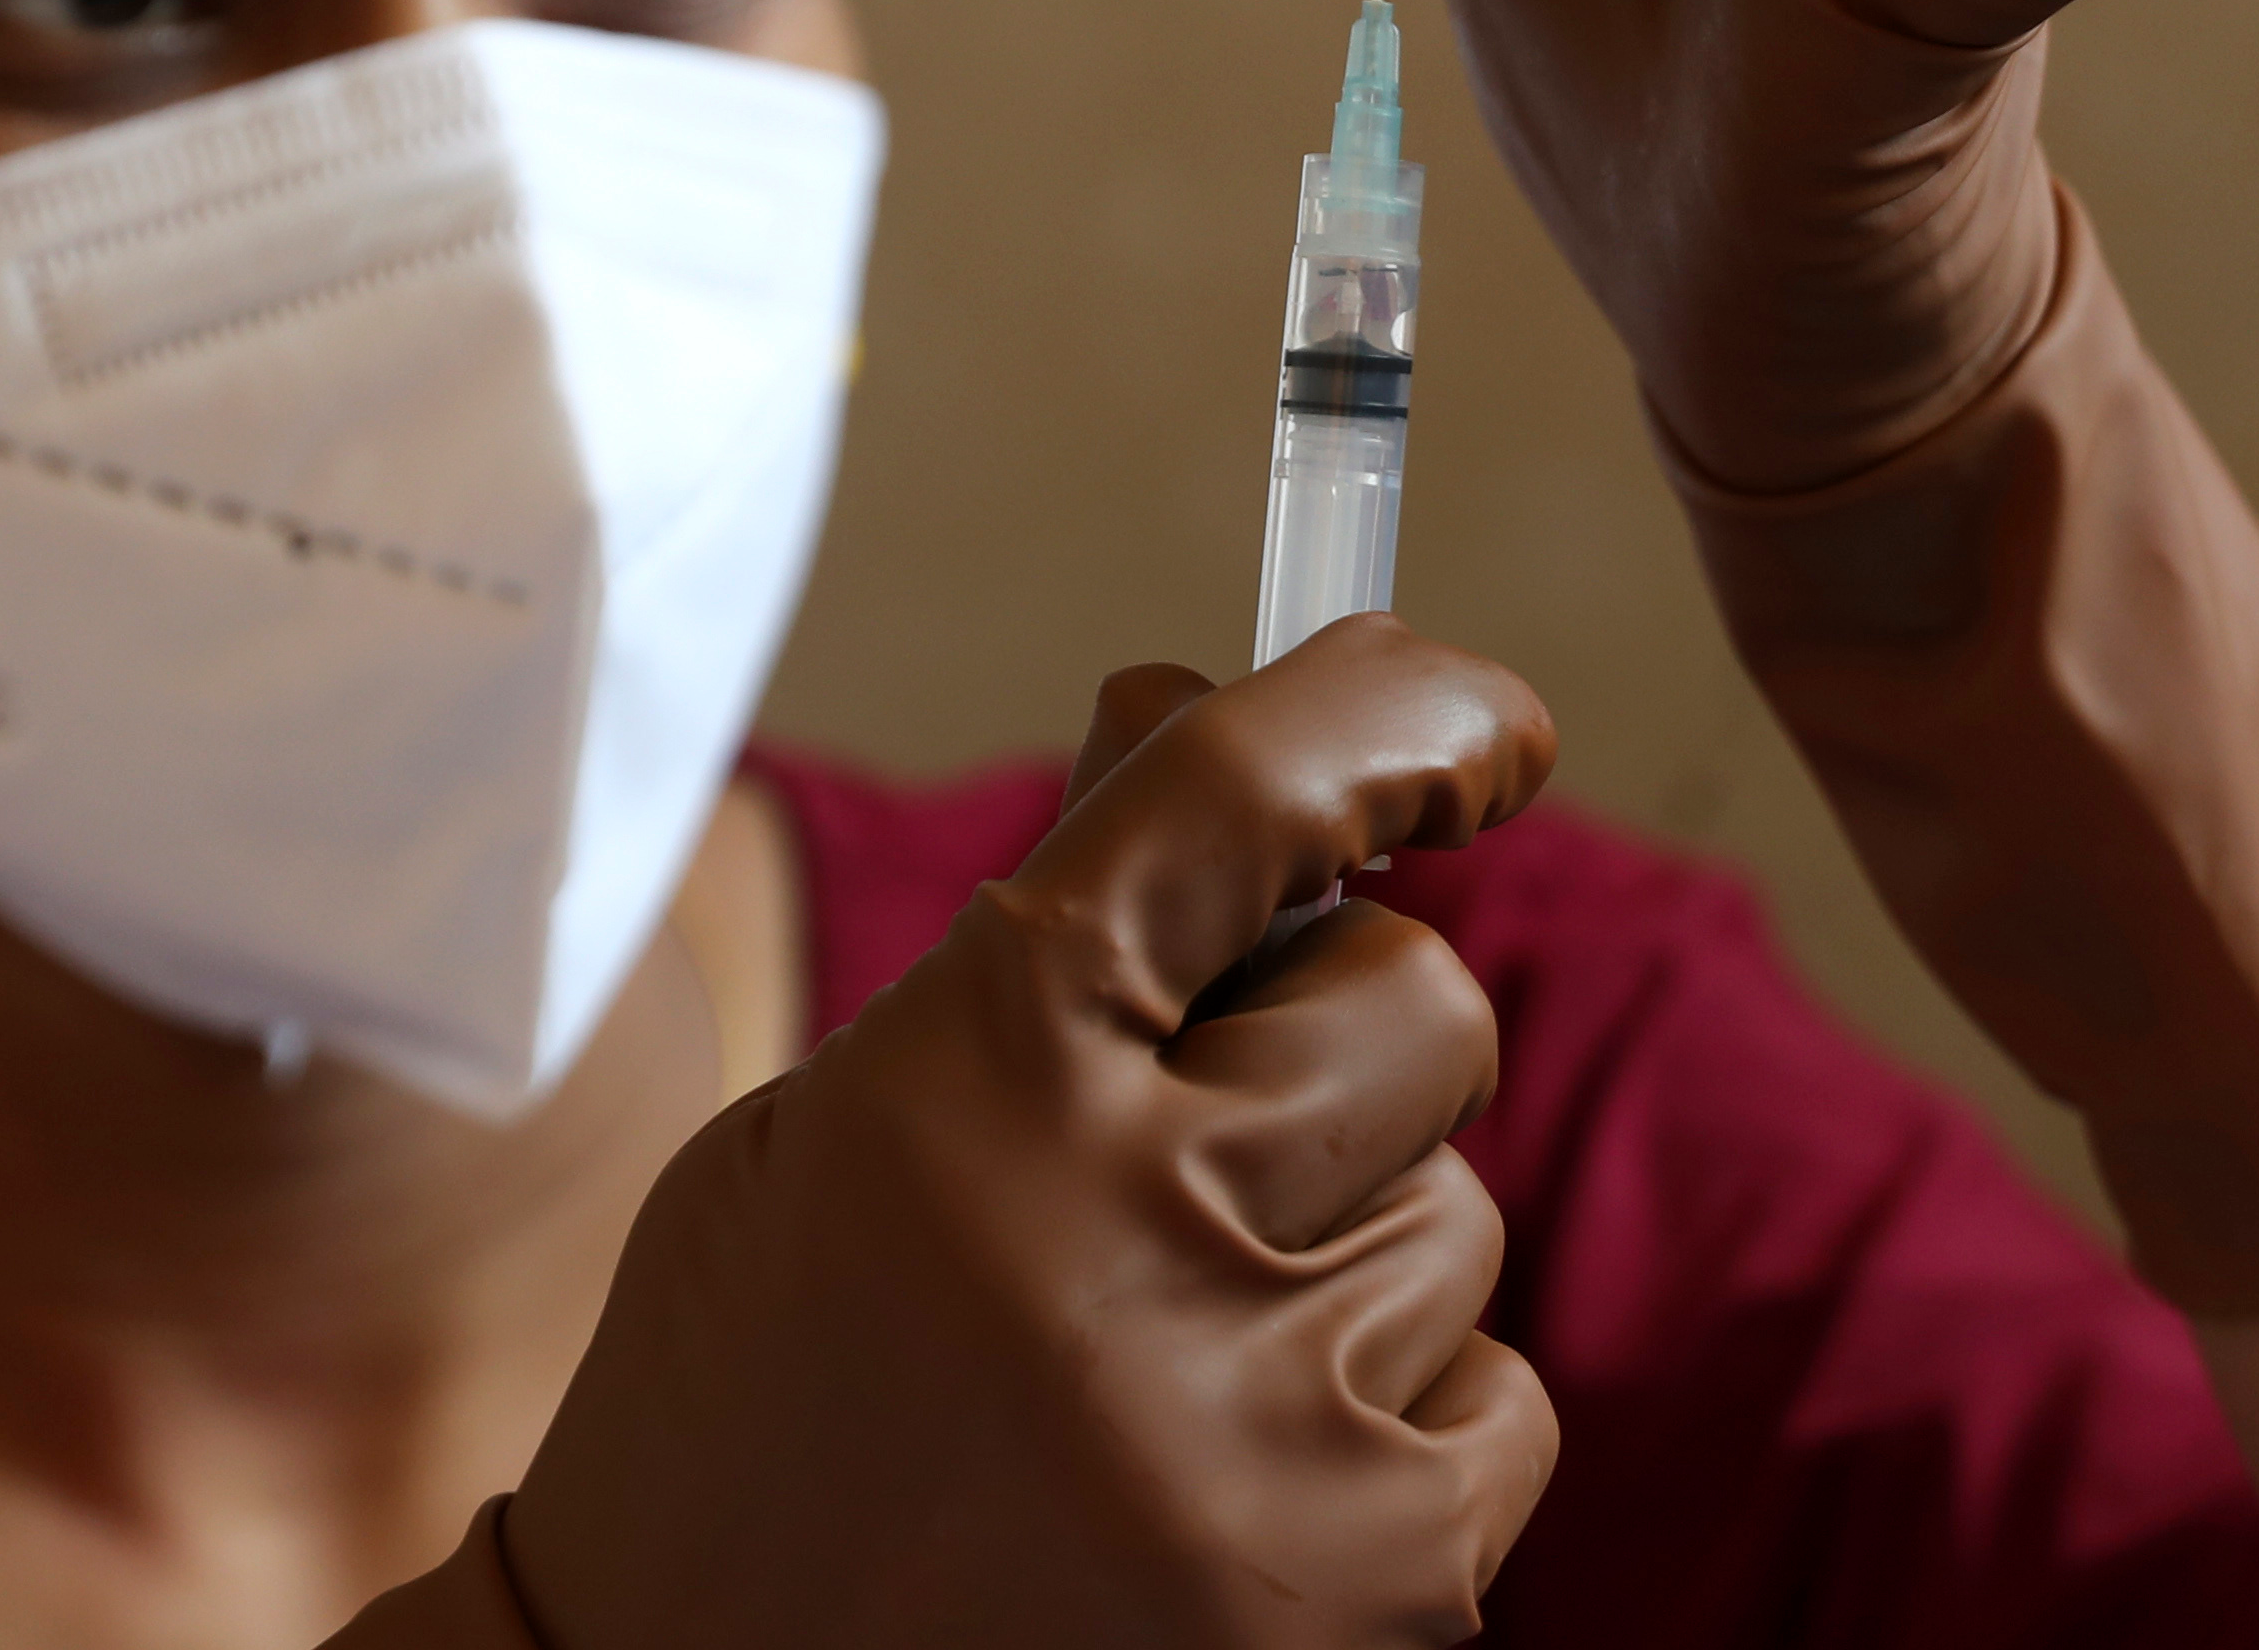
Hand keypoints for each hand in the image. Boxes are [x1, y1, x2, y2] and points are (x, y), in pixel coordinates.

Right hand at [497, 620, 1559, 1644]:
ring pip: (1459, 1218)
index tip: (1481, 722)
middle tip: (1191, 1150)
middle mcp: (1135, 1235)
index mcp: (979, 1074)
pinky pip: (1501, 1408)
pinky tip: (1222, 1499)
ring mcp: (1270, 1431)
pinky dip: (1390, 1436)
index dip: (1395, 713)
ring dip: (1340, 1263)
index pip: (1243, 795)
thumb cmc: (757, 1403)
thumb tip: (1190, 697)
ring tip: (1149, 1380)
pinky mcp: (1382, 1590)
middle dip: (1334, 1043)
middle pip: (1415, 1003)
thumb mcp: (848, 1127)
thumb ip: (1040, 934)